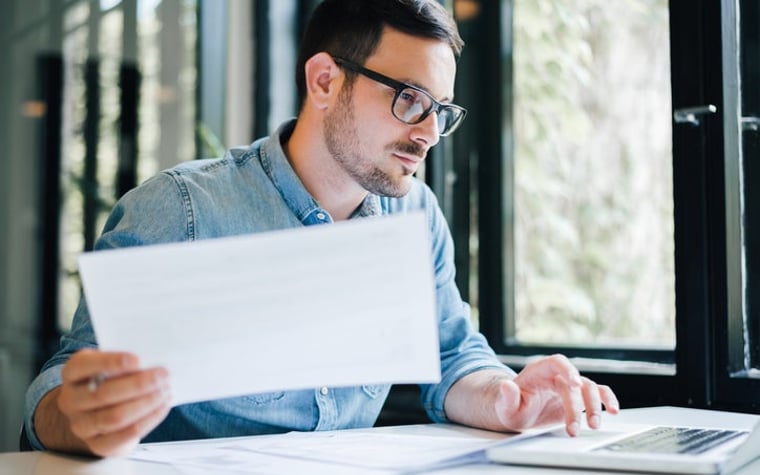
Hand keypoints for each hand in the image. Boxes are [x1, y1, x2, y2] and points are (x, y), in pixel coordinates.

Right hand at [53, 349, 170, 455]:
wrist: (98, 412)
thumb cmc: (109, 380)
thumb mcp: (111, 364)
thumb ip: (125, 361)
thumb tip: (152, 360)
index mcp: (72, 373)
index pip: (82, 366)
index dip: (110, 362)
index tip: (137, 360)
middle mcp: (71, 400)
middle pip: (103, 394)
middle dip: (138, 384)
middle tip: (163, 375)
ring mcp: (81, 425)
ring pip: (115, 417)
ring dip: (146, 403)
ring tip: (165, 391)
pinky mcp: (98, 444)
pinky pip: (125, 435)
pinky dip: (148, 420)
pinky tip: (162, 407)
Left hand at [493, 354, 618, 435]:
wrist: (519, 413)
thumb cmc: (512, 407)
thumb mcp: (505, 406)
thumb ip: (507, 396)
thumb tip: (505, 385)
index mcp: (539, 371)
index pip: (557, 362)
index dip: (568, 370)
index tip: (575, 384)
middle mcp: (557, 375)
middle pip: (575, 383)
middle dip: (577, 406)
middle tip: (575, 428)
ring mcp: (570, 386)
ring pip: (589, 388)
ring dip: (594, 406)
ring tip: (593, 425)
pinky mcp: (579, 398)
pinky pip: (598, 393)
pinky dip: (607, 400)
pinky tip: (613, 410)